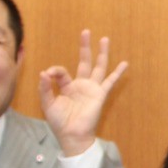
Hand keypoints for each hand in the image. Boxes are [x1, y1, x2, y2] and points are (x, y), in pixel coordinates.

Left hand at [40, 30, 128, 156]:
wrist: (72, 135)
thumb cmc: (60, 122)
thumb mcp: (48, 104)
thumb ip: (45, 88)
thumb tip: (43, 72)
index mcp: (67, 87)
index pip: (62, 72)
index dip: (54, 70)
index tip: (48, 74)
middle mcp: (81, 85)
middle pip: (84, 61)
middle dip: (85, 47)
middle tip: (86, 31)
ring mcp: (92, 89)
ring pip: (98, 67)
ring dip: (102, 53)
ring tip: (105, 39)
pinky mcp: (100, 94)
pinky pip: (110, 81)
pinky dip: (118, 73)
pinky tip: (124, 64)